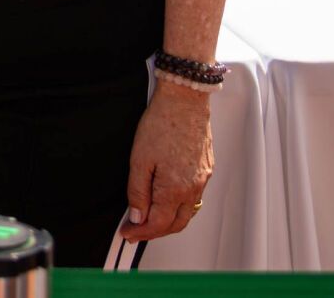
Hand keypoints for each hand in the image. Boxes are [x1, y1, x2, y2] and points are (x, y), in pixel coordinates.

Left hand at [122, 83, 212, 240]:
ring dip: (169, 220)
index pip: (158, 224)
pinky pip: (194, 197)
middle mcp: (194, 188)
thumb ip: (138, 191)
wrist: (185, 100)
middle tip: (135, 230)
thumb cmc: (162, 123)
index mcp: (176, 188)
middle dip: (155, 232)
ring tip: (148, 218)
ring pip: (187, 212)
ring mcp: (203, 179)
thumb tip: (137, 216)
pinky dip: (179, 205)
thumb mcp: (139, 159)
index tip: (127, 233)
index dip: (140, 232)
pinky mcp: (206, 169)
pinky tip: (167, 199)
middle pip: (176, 224)